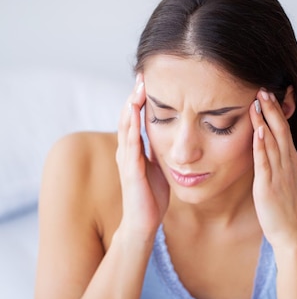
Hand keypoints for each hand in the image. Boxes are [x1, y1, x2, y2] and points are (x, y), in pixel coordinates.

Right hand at [116, 75, 169, 240]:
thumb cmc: (151, 198)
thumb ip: (158, 151)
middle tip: (142, 74)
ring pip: (126, 127)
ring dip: (131, 106)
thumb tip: (169, 134)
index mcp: (134, 150)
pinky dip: (131, 127)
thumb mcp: (157, 168)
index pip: (135, 118)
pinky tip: (134, 113)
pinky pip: (130, 145)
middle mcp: (126, 151)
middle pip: (128, 117)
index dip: (140, 99)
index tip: (148, 79)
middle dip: (135, 95)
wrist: (143, 224)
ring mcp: (126, 161)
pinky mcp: (130, 171)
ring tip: (138, 87)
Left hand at [249, 89, 296, 247]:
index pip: (284, 131)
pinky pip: (265, 162)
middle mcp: (287, 164)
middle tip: (263, 88)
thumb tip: (266, 150)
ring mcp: (279, 174)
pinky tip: (258, 132)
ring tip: (258, 100)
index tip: (269, 94)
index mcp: (290, 162)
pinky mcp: (269, 186)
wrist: (293, 234)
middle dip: (272, 109)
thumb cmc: (285, 210)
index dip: (277, 112)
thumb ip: (276, 164)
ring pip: (273, 141)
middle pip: (281, 130)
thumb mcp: (283, 181)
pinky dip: (262, 146)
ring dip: (265, 120)